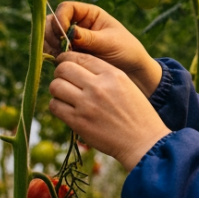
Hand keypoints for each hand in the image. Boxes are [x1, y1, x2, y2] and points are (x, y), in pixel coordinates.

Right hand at [44, 1, 161, 96]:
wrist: (131, 70)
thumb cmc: (126, 50)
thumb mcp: (109, 42)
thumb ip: (89, 37)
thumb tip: (70, 33)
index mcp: (89, 14)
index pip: (66, 8)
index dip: (60, 18)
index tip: (64, 33)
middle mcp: (76, 24)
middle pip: (52, 22)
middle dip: (53, 34)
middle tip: (61, 48)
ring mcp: (70, 39)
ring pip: (48, 36)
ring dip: (50, 45)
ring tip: (62, 57)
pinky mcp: (67, 54)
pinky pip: (51, 51)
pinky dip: (51, 56)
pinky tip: (61, 63)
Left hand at [48, 52, 171, 171]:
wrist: (143, 140)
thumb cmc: (136, 113)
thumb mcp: (126, 85)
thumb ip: (104, 74)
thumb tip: (76, 67)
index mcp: (112, 74)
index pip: (80, 57)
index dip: (67, 58)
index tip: (65, 64)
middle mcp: (98, 86)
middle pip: (63, 69)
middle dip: (60, 73)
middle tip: (64, 81)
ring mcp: (87, 104)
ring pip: (55, 86)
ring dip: (57, 90)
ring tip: (66, 96)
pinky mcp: (78, 122)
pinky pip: (55, 106)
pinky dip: (57, 106)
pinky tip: (67, 109)